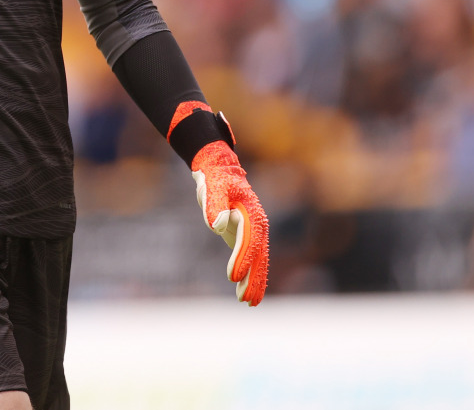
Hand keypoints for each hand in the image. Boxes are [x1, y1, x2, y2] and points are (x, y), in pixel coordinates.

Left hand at [191, 140, 268, 305]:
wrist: (220, 170)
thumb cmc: (216, 179)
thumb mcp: (214, 188)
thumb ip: (215, 205)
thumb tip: (218, 225)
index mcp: (252, 215)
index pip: (249, 242)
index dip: (242, 259)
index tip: (233, 277)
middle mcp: (259, 226)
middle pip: (259, 256)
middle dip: (253, 279)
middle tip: (247, 300)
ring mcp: (254, 233)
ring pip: (259, 261)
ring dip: (254, 281)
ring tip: (249, 302)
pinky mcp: (246, 237)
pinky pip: (252, 259)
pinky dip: (251, 274)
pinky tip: (247, 291)